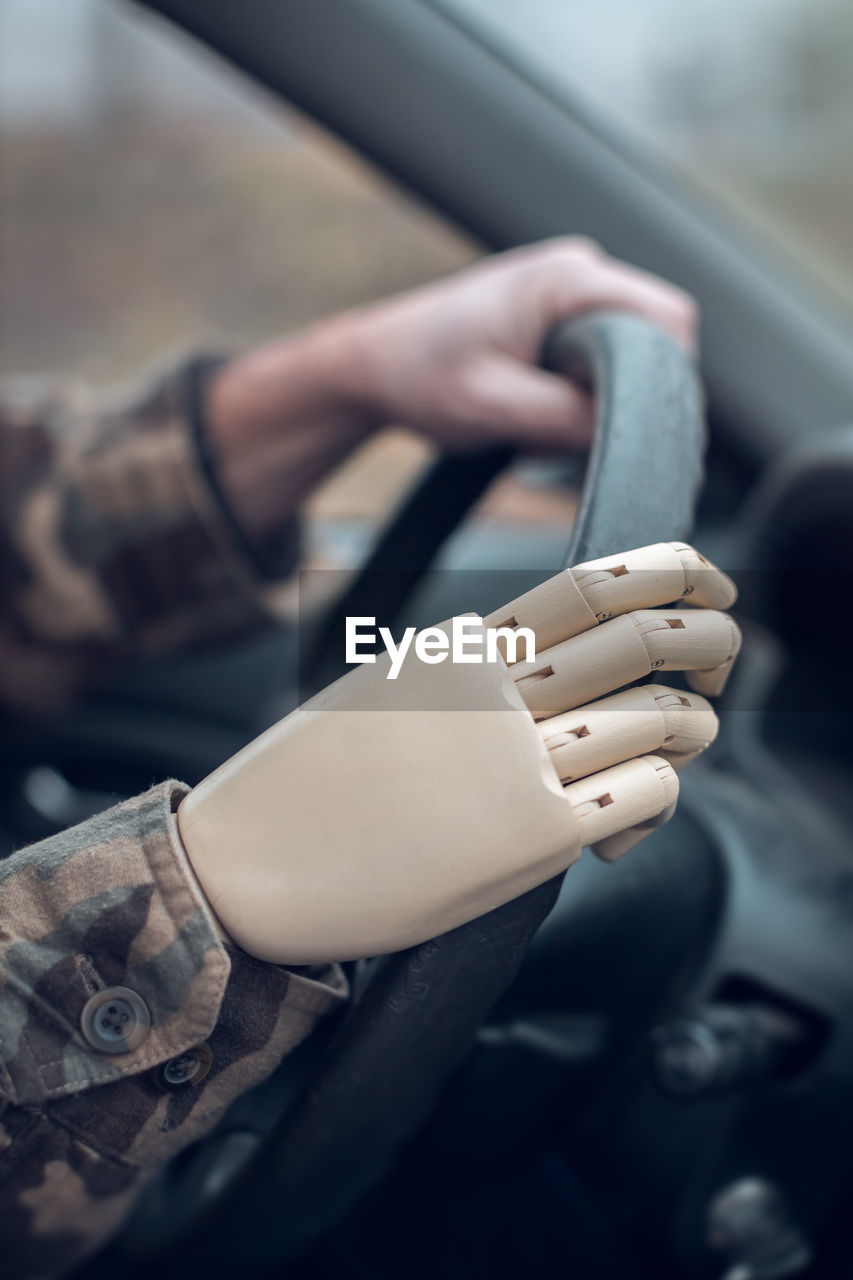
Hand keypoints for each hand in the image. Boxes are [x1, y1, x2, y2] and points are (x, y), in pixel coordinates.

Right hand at [176, 543, 737, 964]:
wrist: (239, 870)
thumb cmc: (298, 792)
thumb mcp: (376, 694)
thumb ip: (456, 671)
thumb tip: (521, 661)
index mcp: (455, 647)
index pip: (591, 583)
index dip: (671, 574)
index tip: (704, 585)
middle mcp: (490, 690)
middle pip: (643, 634)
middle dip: (711, 635)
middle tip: (724, 651)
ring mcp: (512, 760)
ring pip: (660, 711)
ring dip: (696, 721)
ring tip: (686, 735)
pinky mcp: (528, 837)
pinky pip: (646, 792)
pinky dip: (663, 795)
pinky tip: (633, 813)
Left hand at [206, 239, 696, 537]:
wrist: (372, 367)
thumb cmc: (421, 378)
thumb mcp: (495, 408)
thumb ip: (569, 418)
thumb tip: (627, 430)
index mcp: (567, 277)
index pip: (670, 318)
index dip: (666, 377)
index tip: (625, 423)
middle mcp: (577, 269)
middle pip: (656, 337)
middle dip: (626, 395)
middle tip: (568, 432)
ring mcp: (568, 287)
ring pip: (629, 353)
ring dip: (597, 400)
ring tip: (540, 423)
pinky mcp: (557, 312)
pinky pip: (600, 356)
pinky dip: (578, 394)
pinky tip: (536, 411)